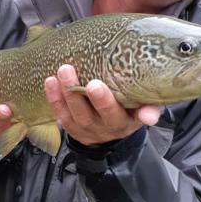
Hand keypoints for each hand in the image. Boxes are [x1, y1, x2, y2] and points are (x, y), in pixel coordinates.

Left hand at [44, 64, 159, 146]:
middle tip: (91, 82)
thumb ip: (149, 108)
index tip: (101, 88)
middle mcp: (106, 128)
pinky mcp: (72, 128)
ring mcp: (87, 129)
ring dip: (69, 93)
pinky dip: (55, 98)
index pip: (121, 114)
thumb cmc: (128, 108)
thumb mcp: (140, 108)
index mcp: (126, 122)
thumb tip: (150, 116)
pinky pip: (61, 114)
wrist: (110, 131)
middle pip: (98, 115)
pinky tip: (50, 81)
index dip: (111, 104)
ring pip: (77, 115)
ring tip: (65, 70)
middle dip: (95, 99)